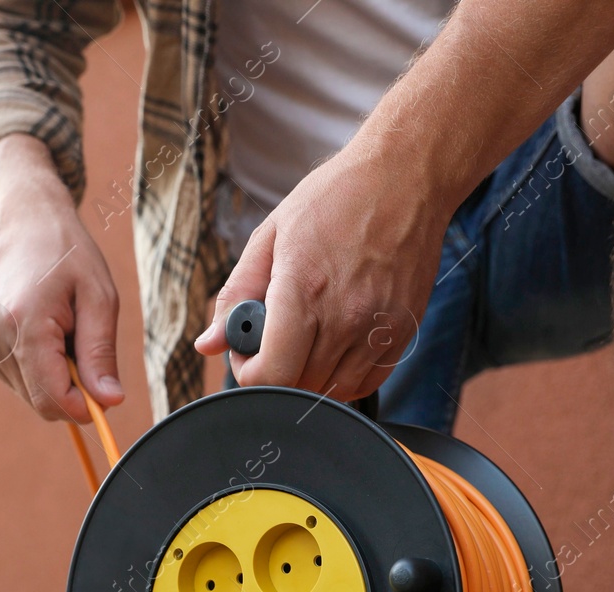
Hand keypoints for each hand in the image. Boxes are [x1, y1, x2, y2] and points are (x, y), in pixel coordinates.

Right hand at [0, 135, 122, 421]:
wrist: (23, 221)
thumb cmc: (66, 253)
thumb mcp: (99, 298)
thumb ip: (101, 355)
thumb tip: (109, 402)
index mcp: (23, 325)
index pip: (53, 399)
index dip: (86, 406)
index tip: (106, 390)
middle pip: (43, 402)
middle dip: (73, 386)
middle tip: (82, 339)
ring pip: (32, 395)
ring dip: (57, 373)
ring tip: (61, 327)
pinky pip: (21, 381)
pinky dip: (41, 366)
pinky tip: (43, 329)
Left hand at [194, 142, 450, 399]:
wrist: (405, 177)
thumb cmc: (336, 198)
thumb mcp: (271, 234)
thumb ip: (236, 293)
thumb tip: (209, 343)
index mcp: (304, 290)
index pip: (271, 375)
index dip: (249, 373)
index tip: (247, 351)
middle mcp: (345, 317)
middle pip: (298, 387)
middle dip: (276, 371)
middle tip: (274, 337)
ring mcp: (378, 329)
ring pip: (332, 392)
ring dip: (309, 376)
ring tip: (306, 336)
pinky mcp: (403, 333)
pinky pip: (366, 384)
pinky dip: (343, 377)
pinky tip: (335, 344)